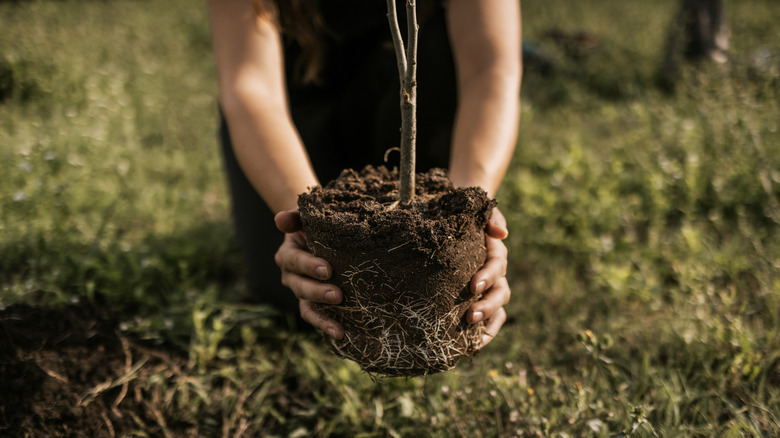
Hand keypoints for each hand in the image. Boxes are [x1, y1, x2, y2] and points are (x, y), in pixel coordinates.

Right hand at [274, 210, 344, 338]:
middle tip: (338, 295)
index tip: (328, 270)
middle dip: (318, 293)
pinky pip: (317, 317)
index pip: (295, 261)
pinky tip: (342, 335)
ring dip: (322, 319)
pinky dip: (327, 327)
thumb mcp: (306, 217)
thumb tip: (280, 219)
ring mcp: (302, 292)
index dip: (309, 266)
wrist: (323, 236)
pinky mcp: (314, 303)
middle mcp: (291, 276)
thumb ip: (294, 217)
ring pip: (307, 308)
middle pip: (300, 287)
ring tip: (338, 329)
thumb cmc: (316, 225)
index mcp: (288, 254)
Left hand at [466, 207, 509, 346]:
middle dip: (487, 305)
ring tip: (472, 339)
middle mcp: (496, 272)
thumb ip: (491, 217)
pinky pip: (488, 319)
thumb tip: (501, 233)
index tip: (474, 285)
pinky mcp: (480, 298)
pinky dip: (482, 334)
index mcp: (494, 251)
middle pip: (500, 291)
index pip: (497, 264)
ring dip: (487, 323)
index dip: (488, 275)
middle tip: (470, 316)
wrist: (456, 218)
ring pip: (497, 308)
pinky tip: (470, 348)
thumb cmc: (467, 216)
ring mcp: (490, 287)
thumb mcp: (479, 210)